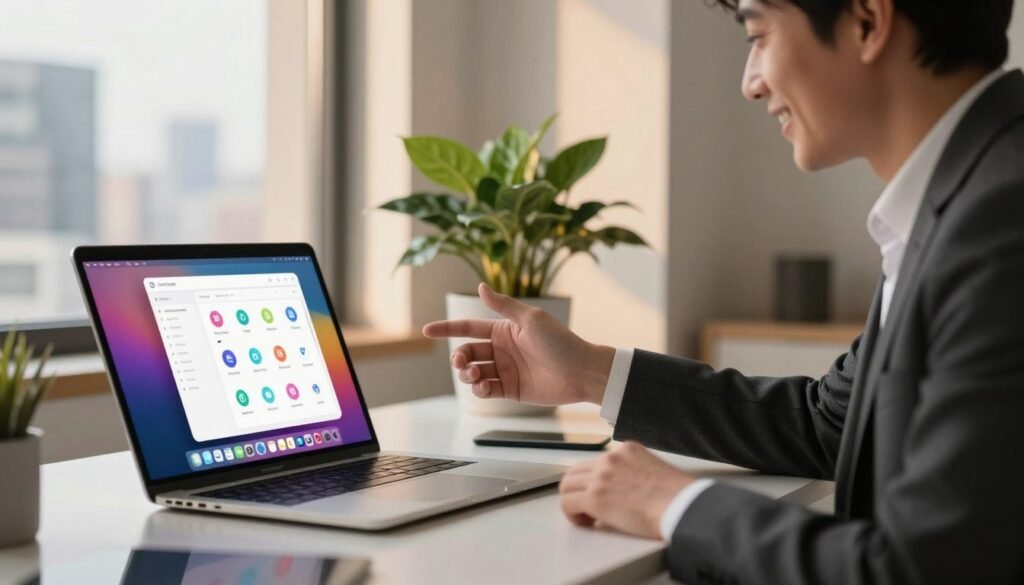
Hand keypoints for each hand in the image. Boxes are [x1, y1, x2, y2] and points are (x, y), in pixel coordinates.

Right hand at [422, 283, 614, 405]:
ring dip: (467, 374)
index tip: (426, 330)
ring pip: (473, 373)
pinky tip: (483, 387)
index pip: (468, 328)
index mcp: (504, 329)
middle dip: (459, 358)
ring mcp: (506, 370)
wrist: (580, 372)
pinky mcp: (511, 390)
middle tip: (462, 363)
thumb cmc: (559, 342)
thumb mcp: (530, 319)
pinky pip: (486, 390)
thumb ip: (503, 305)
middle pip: (467, 352)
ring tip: (474, 376)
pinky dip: (479, 389)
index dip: (447, 329)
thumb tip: (481, 286)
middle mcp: (502, 349)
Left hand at [559, 442, 694, 539]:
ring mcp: (601, 476)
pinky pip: (567, 503)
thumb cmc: (678, 497)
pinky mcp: (595, 497)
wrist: (682, 507)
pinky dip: (572, 515)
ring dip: (573, 502)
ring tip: (586, 517)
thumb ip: (632, 474)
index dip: (594, 482)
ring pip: (567, 485)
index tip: (600, 496)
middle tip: (586, 508)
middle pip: (576, 471)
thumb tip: (617, 495)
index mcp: (627, 450)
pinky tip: (586, 523)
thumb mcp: (654, 470)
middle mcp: (611, 458)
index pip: (596, 462)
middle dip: (578, 490)